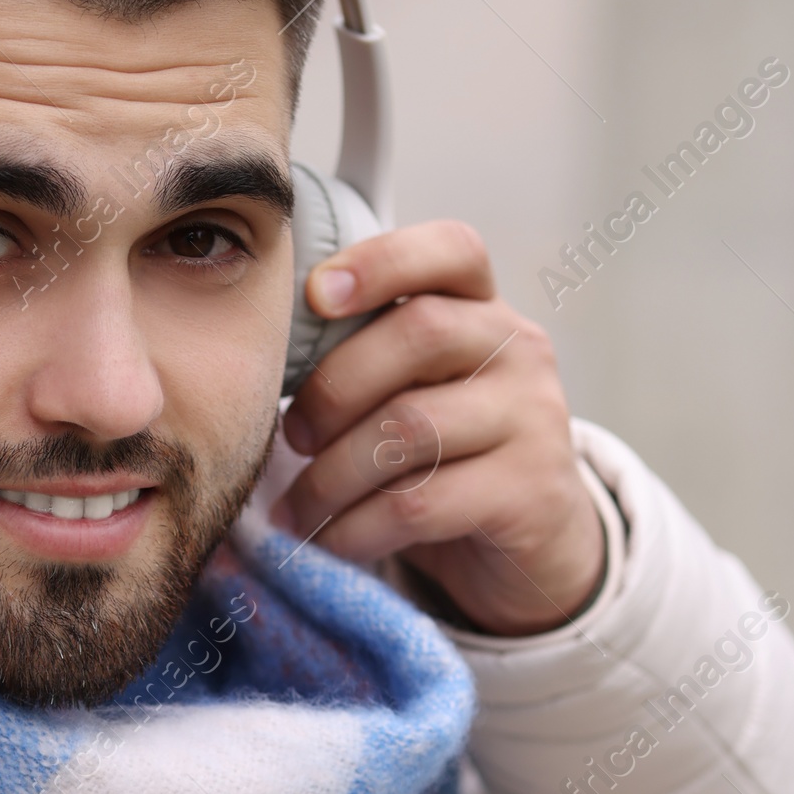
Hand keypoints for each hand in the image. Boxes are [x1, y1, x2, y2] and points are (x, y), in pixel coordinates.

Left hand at [273, 221, 605, 635]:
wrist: (535, 543)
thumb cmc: (449, 456)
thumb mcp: (417, 391)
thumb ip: (368, 357)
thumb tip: (259, 358)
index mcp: (485, 309)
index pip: (452, 250)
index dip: (382, 261)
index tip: (315, 295)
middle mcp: (520, 350)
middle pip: (419, 333)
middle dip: (333, 387)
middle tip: (291, 436)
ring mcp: (534, 419)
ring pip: (409, 427)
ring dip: (331, 475)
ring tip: (297, 508)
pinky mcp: (529, 492)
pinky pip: (420, 503)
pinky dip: (356, 527)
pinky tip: (331, 540)